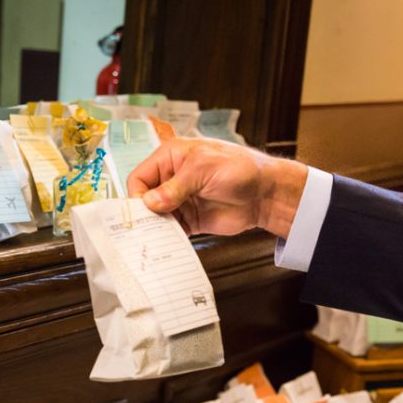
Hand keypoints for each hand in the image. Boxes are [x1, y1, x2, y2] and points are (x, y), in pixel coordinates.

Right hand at [127, 138, 306, 238]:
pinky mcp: (190, 220)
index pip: (140, 177)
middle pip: (144, 199)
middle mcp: (171, 179)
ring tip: (155, 239)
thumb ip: (175, 187)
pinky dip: (168, 238)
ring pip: (155, 217)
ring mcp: (180, 201)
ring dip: (155, 229)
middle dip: (142, 214)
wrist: (265, 193)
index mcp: (170, 158)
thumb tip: (150, 202)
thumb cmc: (239, 168)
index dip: (137, 194)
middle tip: (144, 229)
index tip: (141, 211)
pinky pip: (172, 230)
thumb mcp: (203, 170)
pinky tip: (168, 244)